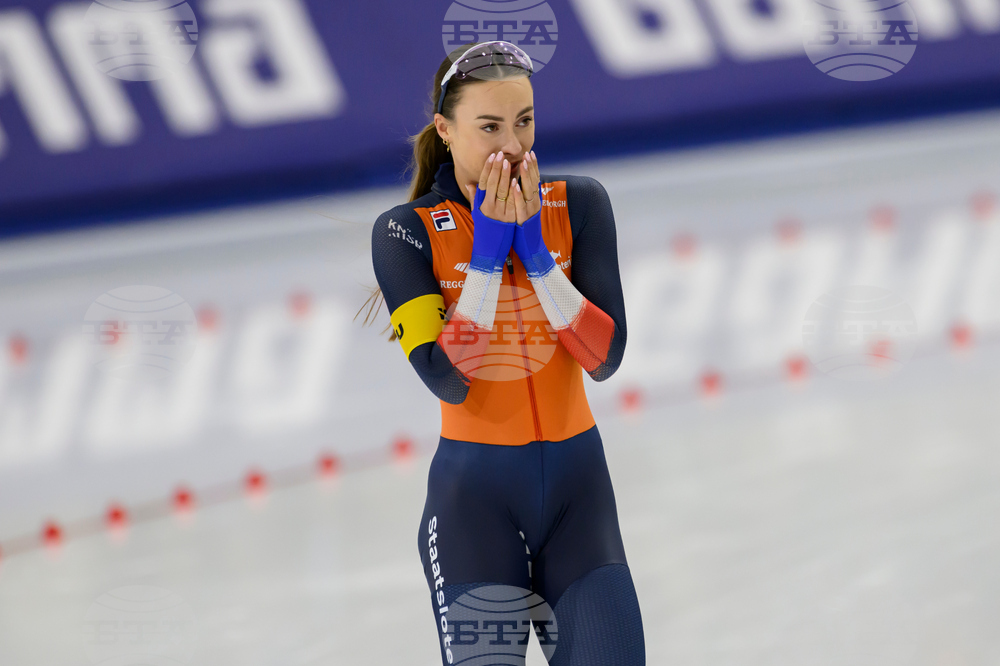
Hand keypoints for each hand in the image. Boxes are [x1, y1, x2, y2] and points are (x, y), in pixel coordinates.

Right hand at [463, 151, 515, 223]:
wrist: (490, 249)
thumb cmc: (485, 229)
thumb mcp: (476, 213)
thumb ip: (474, 197)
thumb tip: (469, 183)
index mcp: (481, 204)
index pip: (483, 182)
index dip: (487, 169)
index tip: (491, 157)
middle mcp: (489, 207)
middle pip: (493, 184)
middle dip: (497, 168)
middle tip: (500, 155)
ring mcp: (499, 213)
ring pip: (502, 191)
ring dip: (505, 176)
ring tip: (508, 162)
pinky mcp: (510, 219)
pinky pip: (512, 203)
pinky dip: (513, 192)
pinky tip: (515, 181)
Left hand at [510, 151, 551, 275]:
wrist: (530, 248)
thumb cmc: (523, 229)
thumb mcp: (523, 211)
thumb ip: (522, 197)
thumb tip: (519, 183)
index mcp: (533, 200)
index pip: (534, 179)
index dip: (533, 166)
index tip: (530, 153)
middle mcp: (534, 203)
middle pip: (533, 182)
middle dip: (531, 167)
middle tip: (528, 153)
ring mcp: (530, 211)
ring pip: (529, 191)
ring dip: (525, 176)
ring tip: (522, 163)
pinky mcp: (524, 219)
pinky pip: (520, 205)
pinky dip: (518, 194)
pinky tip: (515, 185)